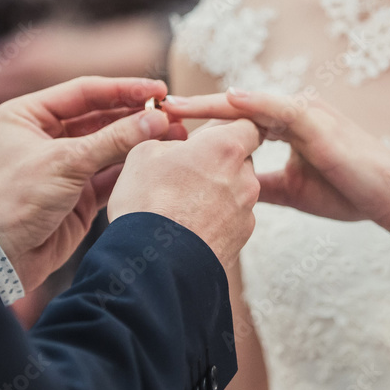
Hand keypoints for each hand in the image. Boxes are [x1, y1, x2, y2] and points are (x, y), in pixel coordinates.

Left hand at [0, 77, 185, 290]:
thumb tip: (156, 120)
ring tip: (175, 134)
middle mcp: (44, 136)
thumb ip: (113, 140)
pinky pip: (110, 173)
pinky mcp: (78, 194)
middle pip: (99, 117)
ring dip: (139, 141)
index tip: (157, 90)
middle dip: (135, 116)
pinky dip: (132, 167)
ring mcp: (63, 165)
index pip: (83, 92)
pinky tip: (157, 158)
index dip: (123, 89)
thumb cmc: (16, 201)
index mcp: (28, 115)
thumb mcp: (65, 162)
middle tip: (172, 113)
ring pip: (109, 145)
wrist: (2, 258)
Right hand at [107, 120, 262, 270]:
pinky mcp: (241, 238)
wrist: (155, 265)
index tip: (208, 135)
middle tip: (185, 171)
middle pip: (240, 158)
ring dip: (215, 191)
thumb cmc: (146, 204)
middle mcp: (245, 177)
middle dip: (218, 161)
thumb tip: (176, 145)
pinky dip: (214, 218)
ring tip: (180, 204)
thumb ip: (168, 139)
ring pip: (235, 190)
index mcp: (225, 148)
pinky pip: (231, 218)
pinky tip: (187, 226)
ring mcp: (246, 211)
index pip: (246, 124)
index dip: (227, 126)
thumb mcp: (143, 154)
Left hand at [164, 90, 389, 236]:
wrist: (389, 200)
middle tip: (154, 108)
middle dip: (194, 109)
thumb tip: (227, 190)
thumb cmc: (344, 192)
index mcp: (284, 124)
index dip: (198, 122)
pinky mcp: (318, 121)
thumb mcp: (288, 189)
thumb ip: (258, 182)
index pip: (233, 120)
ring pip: (248, 104)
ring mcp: (305, 111)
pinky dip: (254, 104)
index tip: (163, 127)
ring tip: (175, 105)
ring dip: (211, 104)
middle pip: (233, 107)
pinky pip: (280, 109)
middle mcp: (291, 111)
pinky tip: (228, 102)